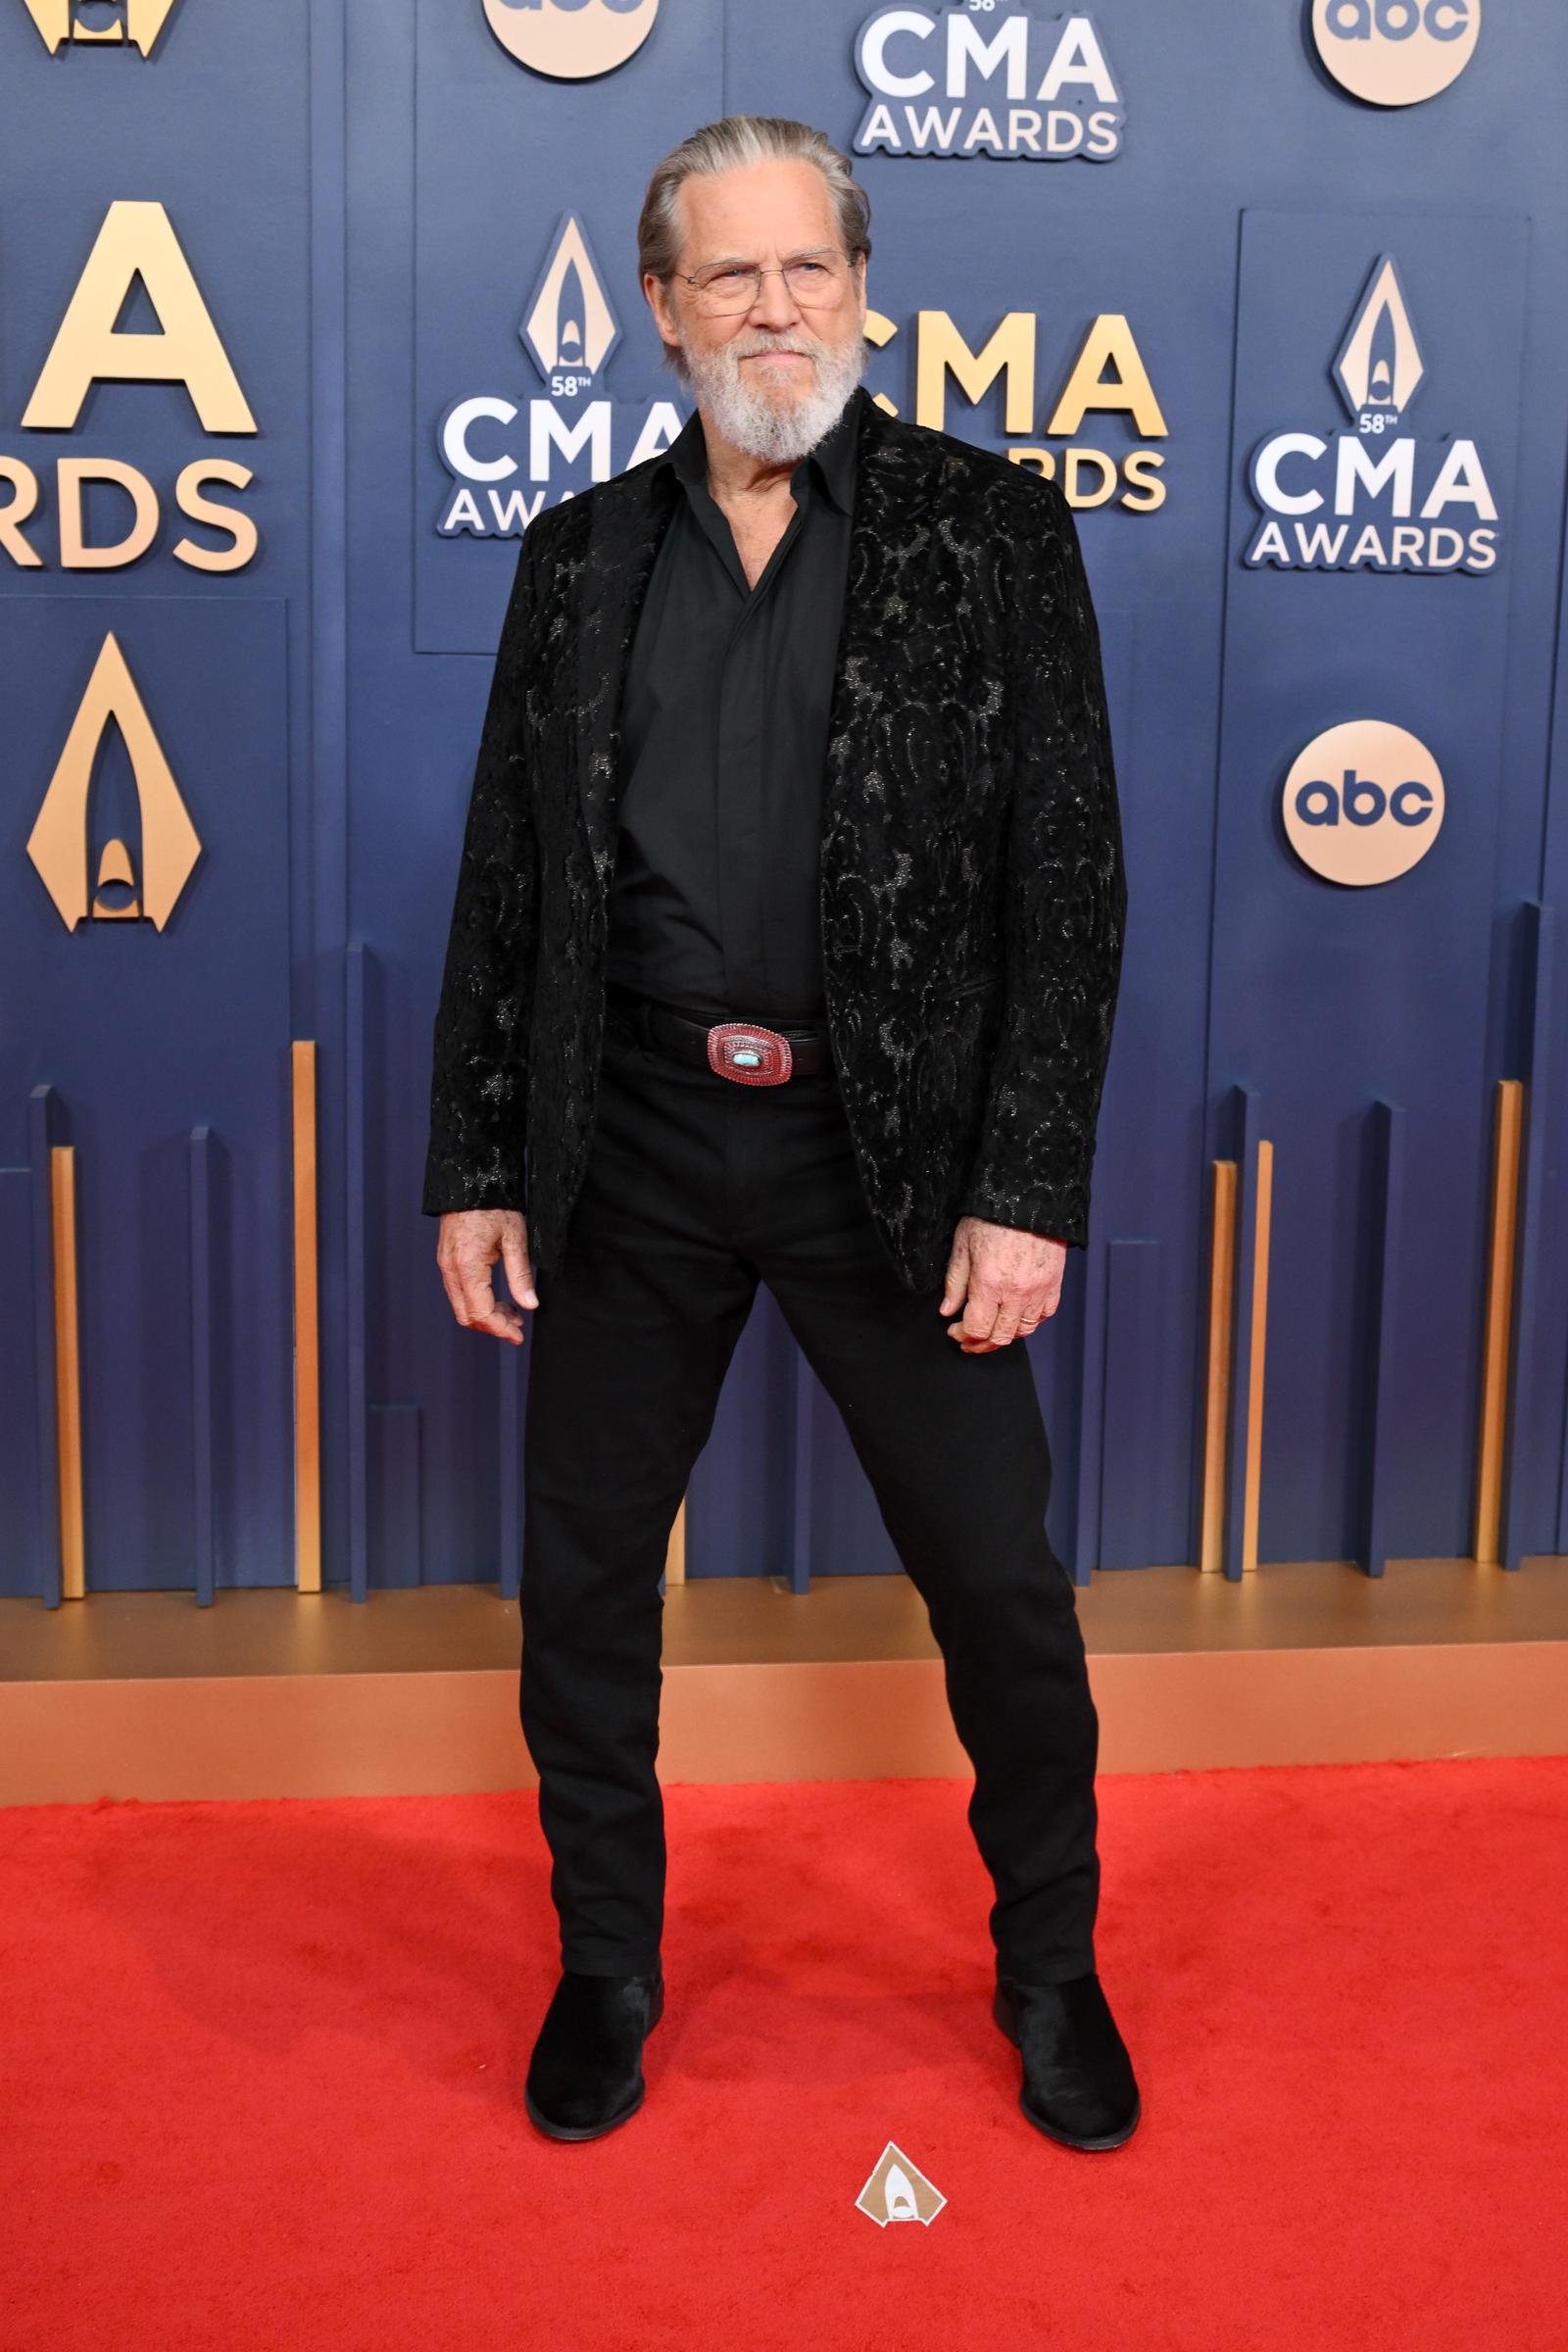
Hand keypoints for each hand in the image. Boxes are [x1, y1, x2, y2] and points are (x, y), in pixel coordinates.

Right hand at [436, 1208, 537, 1345]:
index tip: (518, 1335)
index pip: (481, 1312)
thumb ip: (520, 1274)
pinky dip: (477, 1302)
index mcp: (468, 1266)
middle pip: (467, 1315)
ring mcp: (445, 1265)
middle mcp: (451, 1270)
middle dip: (493, 1326)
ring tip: (512, 1313)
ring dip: (485, 1315)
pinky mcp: (446, 1261)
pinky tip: (497, 1298)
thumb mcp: (515, 1238)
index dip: (500, 1328)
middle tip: (517, 1327)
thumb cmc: (494, 1206)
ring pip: (461, 1306)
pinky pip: (458, 1292)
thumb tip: (529, 1305)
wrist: (470, 1181)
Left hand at [939, 1215, 1064, 1351]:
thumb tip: (947, 1311)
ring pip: (1023, 1331)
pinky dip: (1028, 1322)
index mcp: (989, 1284)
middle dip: (980, 1343)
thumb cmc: (992, 1218)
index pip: (976, 1328)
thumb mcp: (962, 1245)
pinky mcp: (1053, 1285)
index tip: (954, 1330)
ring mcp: (1038, 1291)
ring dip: (1004, 1336)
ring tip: (991, 1331)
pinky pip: (1043, 1316)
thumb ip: (955, 1282)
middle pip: (999, 1337)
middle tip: (968, 1340)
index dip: (962, 1335)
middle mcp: (1016, 1293)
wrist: (1029, 1199)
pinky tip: (1015, 1317)